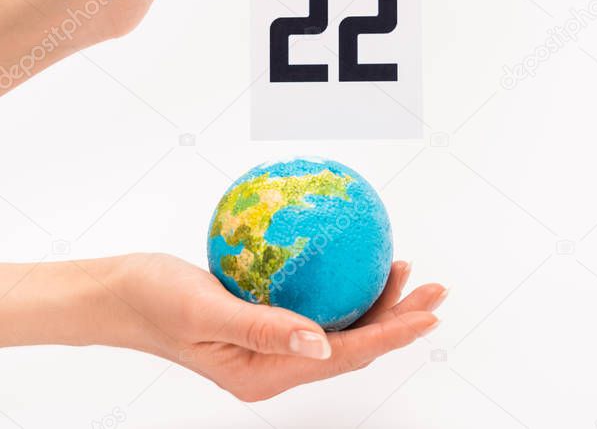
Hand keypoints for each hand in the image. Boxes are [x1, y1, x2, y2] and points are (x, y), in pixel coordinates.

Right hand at [0, 254, 444, 400]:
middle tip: (436, 289)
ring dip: (376, 303)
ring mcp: (271, 346)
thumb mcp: (206, 311)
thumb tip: (324, 345)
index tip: (429, 312)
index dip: (394, 333)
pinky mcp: (264, 323)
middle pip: (354, 344)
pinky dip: (344, 290)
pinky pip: (317, 309)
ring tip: (405, 271)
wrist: (117, 294)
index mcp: (265, 374)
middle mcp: (275, 365)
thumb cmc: (152, 300)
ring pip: (340, 328)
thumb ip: (265, 328)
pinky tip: (357, 265)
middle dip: (400, 319)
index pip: (347, 355)